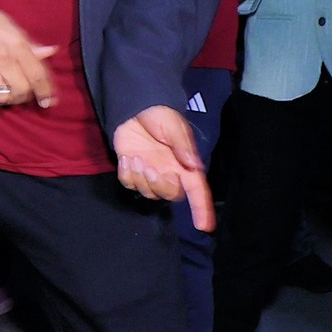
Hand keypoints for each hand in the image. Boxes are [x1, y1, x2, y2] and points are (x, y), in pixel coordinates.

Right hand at [0, 2, 59, 108]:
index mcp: (17, 45)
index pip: (37, 74)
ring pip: (1, 97)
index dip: (45, 91)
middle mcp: (3, 59)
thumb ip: (30, 44)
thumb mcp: (11, 27)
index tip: (48, 102)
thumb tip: (51, 51)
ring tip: (1, 92)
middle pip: (21, 90)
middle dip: (23, 97)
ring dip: (4, 99)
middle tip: (20, 94)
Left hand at [111, 105, 213, 226]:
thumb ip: (182, 146)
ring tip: (136, 157)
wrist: (135, 105)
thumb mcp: (173, 126)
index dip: (202, 208)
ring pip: (148, 192)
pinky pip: (129, 183)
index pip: (197, 191)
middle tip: (149, 166)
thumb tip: (194, 166)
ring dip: (141, 178)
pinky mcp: (132, 169)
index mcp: (184, 164)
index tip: (204, 226)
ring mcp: (150, 171)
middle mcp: (169, 172)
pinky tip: (127, 157)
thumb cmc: (159, 114)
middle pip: (170, 195)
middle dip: (160, 186)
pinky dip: (127, 173)